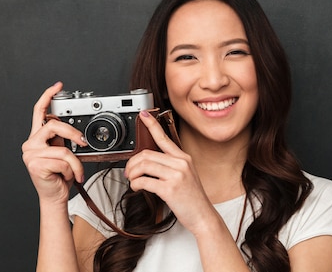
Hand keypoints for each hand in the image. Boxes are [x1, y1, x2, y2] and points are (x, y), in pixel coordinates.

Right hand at [22, 82, 87, 204]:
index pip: (39, 111)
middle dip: (73, 134)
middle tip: (83, 142)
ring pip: (63, 149)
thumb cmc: (60, 175)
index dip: (48, 96)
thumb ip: (64, 139)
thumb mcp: (64, 152)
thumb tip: (78, 132)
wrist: (55, 196)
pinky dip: (71, 170)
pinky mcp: (35, 164)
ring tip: (73, 171)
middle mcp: (30, 143)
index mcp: (37, 137)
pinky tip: (65, 177)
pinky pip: (64, 161)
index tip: (58, 86)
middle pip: (54, 125)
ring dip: (75, 163)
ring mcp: (31, 154)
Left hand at [124, 111, 216, 235]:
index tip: (144, 115)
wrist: (203, 215)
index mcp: (184, 158)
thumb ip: (171, 166)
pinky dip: (135, 185)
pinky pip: (144, 181)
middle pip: (147, 154)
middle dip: (132, 163)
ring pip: (143, 166)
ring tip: (132, 181)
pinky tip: (137, 188)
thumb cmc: (192, 198)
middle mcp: (181, 163)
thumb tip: (148, 163)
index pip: (164, 138)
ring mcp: (176, 175)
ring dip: (132, 174)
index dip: (152, 125)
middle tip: (128, 172)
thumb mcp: (186, 176)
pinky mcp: (170, 188)